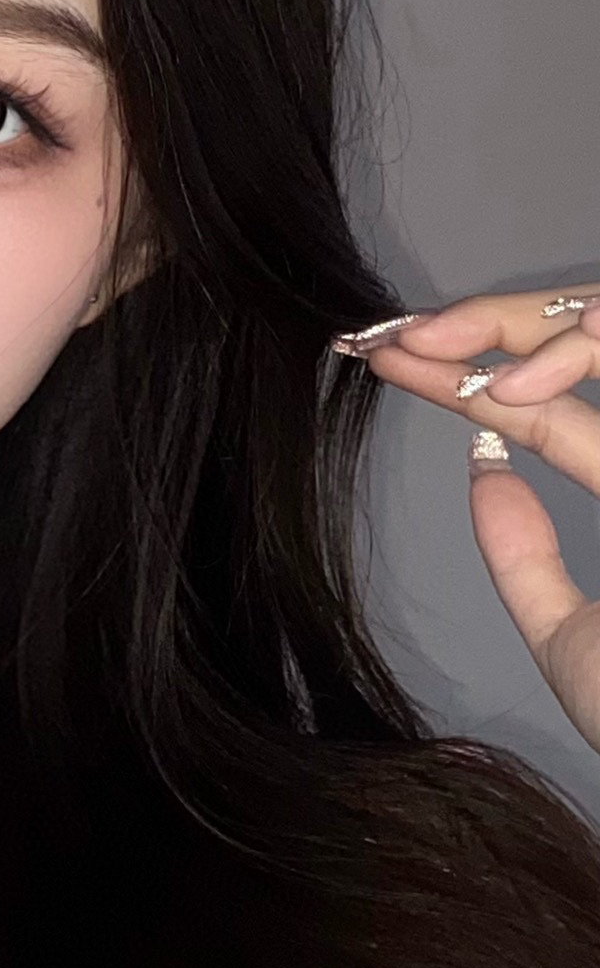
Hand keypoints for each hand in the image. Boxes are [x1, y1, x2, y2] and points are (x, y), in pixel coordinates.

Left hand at [333, 287, 599, 756]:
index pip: (550, 417)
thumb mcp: (573, 640)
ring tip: (447, 343)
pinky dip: (596, 343)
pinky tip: (546, 356)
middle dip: (489, 327)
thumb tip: (483, 473)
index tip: (388, 364)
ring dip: (538, 331)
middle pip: (589, 350)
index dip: (467, 386)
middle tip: (398, 334)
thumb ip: (527, 562)